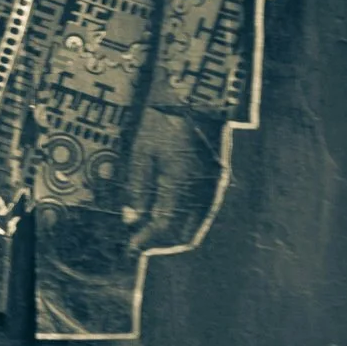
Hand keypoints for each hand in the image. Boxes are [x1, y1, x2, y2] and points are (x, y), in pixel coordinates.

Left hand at [123, 106, 218, 252]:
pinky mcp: (217, 182)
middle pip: (183, 235)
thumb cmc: (162, 121)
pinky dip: (185, 222)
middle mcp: (202, 193)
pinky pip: (202, 213)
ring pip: (195, 226)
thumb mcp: (140, 152)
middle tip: (137, 241)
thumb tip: (131, 219)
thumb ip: (136, 188)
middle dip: (159, 243)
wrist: (195, 98)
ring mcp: (213, 188)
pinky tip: (167, 215)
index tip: (130, 247)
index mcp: (181, 186)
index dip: (145, 241)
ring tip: (149, 231)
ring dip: (173, 235)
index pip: (163, 228)